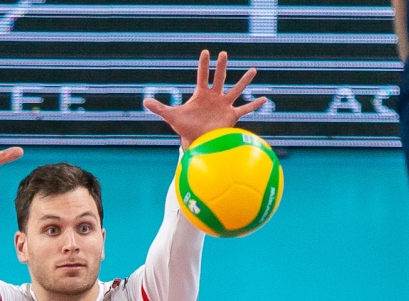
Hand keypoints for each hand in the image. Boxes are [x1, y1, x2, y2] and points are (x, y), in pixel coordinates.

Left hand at [144, 50, 267, 148]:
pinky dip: (254, 105)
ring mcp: (224, 105)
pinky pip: (245, 109)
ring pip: (236, 90)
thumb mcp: (171, 116)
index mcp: (201, 94)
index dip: (203, 65)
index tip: (206, 52)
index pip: (202, 76)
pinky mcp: (231, 116)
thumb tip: (144, 100)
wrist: (196, 141)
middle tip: (224, 53)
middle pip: (219, 78)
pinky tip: (264, 99)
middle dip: (221, 67)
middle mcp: (214, 97)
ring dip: (244, 81)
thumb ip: (159, 107)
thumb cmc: (184, 128)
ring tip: (253, 70)